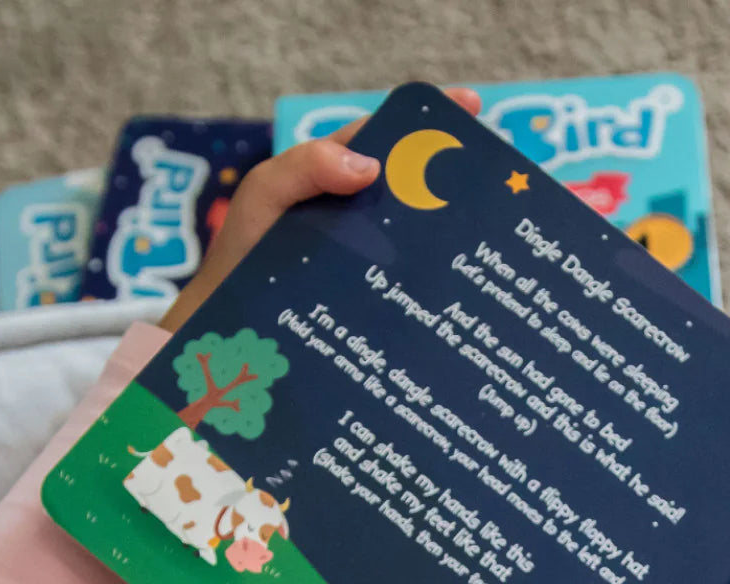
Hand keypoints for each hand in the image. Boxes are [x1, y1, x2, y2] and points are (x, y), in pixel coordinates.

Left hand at [160, 87, 481, 333]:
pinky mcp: (377, 301)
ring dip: (456, 242)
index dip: (430, 122)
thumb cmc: (243, 254)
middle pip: (418, 191)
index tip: (469, 108)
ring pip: (421, 242)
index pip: (390, 140)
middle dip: (459, 183)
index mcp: (339, 178)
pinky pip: (412, 288)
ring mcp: (373, 259)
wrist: (229, 329)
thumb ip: (305, 167)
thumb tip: (372, 165)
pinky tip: (464, 298)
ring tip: (494, 243)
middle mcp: (362, 216)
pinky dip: (438, 289)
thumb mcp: (265, 195)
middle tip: (499, 182)